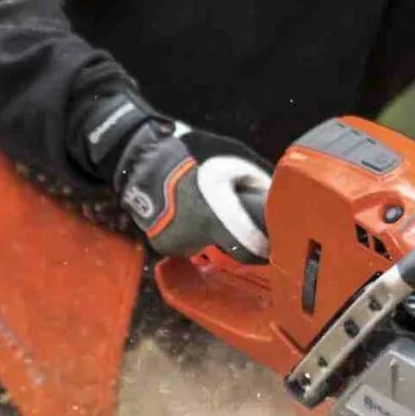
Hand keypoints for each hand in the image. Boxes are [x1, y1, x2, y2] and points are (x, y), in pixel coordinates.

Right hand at [113, 121, 270, 263]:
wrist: (143, 165)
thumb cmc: (191, 162)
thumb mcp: (230, 164)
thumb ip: (253, 182)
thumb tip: (270, 198)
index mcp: (217, 218)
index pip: (250, 250)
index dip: (262, 249)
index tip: (268, 244)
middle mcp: (198, 238)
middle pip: (231, 253)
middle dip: (239, 242)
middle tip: (241, 225)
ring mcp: (179, 245)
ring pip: (209, 250)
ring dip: (215, 238)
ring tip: (209, 214)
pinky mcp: (164, 246)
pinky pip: (189, 244)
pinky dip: (194, 235)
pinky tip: (189, 216)